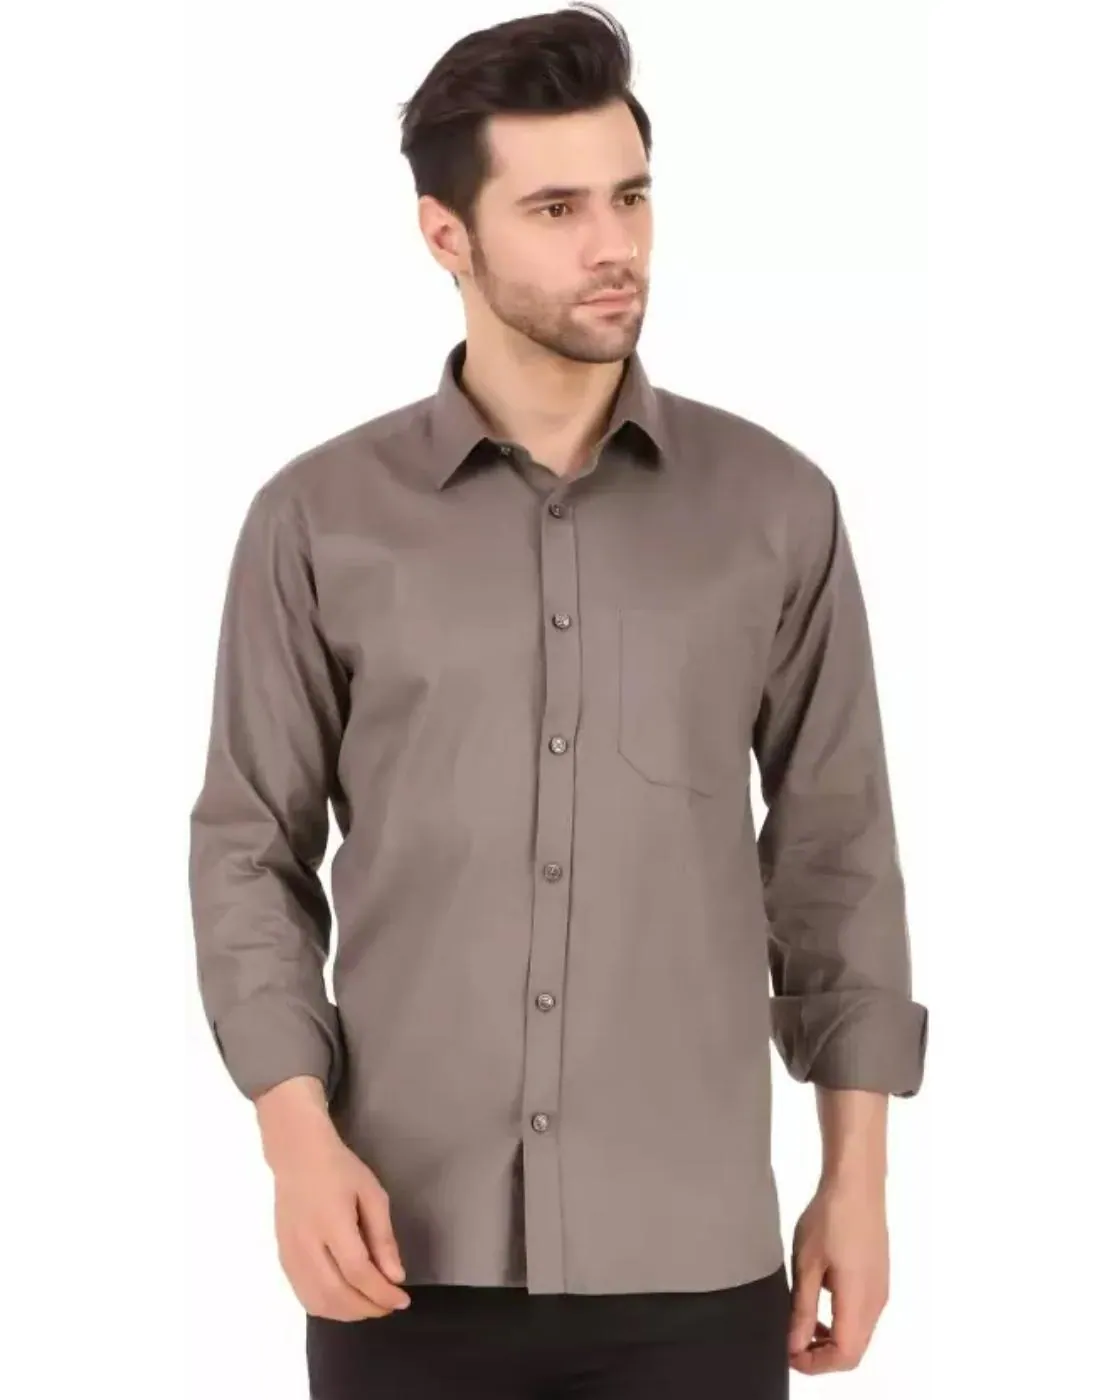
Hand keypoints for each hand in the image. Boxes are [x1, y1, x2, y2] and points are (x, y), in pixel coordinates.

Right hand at [256, 1076, 410, 1320]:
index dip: (382, 1293)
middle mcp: (307, 1244)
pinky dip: (327, 1307)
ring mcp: (291, 1254)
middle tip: (389, 1305)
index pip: (358, 1272)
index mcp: (332, 1223)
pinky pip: (303, 1295)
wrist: (297, 1156)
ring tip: (370, 1304)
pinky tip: (344, 1300)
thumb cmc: (340, 1169)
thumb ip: (383, 1237)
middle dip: (367, 1308)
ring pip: (317, 1302)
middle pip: (336, 1294)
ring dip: (347, 1313)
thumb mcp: (371, 1194)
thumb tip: (394, 1276)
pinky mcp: (283, 1258)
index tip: (403, 1300)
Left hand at [786, 1175, 888, 1373]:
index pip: (844, 1356)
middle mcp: (876, 1302)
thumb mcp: (807, 1264)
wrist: (856, 1182)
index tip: (789, 1353)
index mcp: (859, 1301)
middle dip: (822, 1356)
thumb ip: (803, 1309)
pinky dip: (841, 1321)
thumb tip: (795, 1345)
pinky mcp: (879, 1277)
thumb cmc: (829, 1218)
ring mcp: (881, 1289)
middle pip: (854, 1350)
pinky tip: (819, 1298)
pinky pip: (863, 1314)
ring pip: (859, 1333)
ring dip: (832, 1338)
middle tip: (791, 1341)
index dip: (815, 1364)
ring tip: (801, 1322)